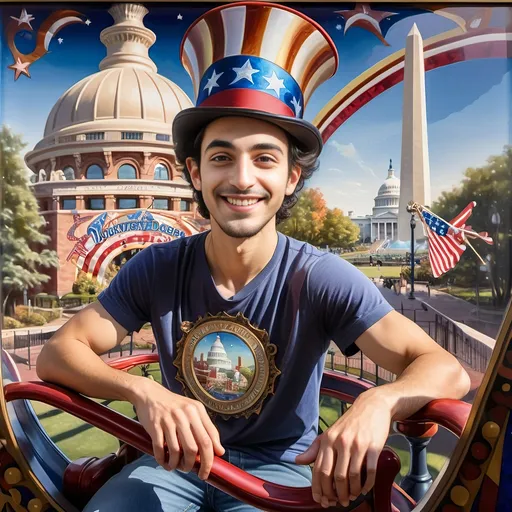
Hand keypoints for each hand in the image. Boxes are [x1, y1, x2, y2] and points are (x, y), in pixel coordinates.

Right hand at [130, 377, 224, 479]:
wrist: (149, 394)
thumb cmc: (173, 405)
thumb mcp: (192, 410)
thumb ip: (206, 428)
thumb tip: (220, 451)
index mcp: (197, 410)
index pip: (209, 438)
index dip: (211, 458)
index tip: (208, 470)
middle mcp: (185, 414)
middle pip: (195, 448)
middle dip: (197, 466)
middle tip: (195, 473)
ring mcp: (169, 420)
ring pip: (178, 451)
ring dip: (178, 465)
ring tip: (177, 466)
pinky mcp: (155, 425)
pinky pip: (161, 449)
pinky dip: (163, 461)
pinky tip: (165, 463)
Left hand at [296, 389, 391, 507]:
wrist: (371, 406)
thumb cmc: (349, 423)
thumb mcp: (329, 432)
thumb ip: (314, 449)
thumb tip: (297, 461)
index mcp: (327, 439)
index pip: (319, 470)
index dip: (320, 489)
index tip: (322, 501)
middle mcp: (340, 441)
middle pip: (334, 476)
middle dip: (336, 494)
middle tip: (340, 502)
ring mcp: (357, 444)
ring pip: (351, 476)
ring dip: (352, 492)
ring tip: (353, 496)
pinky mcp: (374, 446)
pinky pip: (370, 471)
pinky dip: (367, 485)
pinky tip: (365, 489)